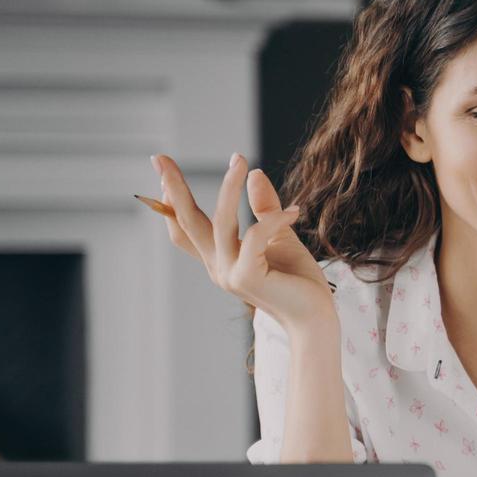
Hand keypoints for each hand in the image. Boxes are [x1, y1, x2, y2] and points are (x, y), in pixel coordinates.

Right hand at [150, 152, 334, 332]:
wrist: (316, 319)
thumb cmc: (299, 282)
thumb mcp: (280, 237)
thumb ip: (265, 209)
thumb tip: (253, 172)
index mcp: (220, 259)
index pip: (186, 229)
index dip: (172, 202)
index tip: (163, 171)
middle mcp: (218, 267)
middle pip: (187, 222)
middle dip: (173, 188)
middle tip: (159, 157)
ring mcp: (230, 274)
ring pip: (221, 222)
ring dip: (228, 188)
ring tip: (240, 160)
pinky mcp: (248, 278)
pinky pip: (256, 235)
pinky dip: (275, 218)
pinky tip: (296, 211)